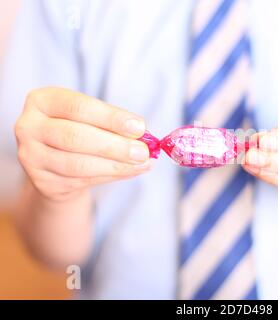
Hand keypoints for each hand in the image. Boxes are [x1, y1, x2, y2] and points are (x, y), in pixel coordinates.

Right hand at [15, 87, 152, 201]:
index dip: (110, 117)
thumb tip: (144, 136)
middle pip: (75, 137)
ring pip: (78, 164)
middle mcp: (29, 126)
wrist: (56, 164)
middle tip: (143, 151)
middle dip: (115, 146)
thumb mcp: (92, 119)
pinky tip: (129, 171)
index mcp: (43, 100)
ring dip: (116, 165)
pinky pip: (81, 180)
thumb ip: (113, 124)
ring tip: (142, 163)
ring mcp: (31, 156)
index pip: (78, 107)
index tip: (139, 127)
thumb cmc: (80, 130)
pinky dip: (110, 176)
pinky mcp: (41, 182)